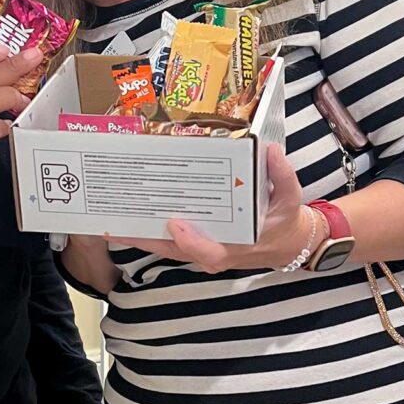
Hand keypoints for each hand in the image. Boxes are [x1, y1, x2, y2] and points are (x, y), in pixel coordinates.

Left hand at [111, 144, 308, 272]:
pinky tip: (129, 215)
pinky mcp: (195, 244)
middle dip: (146, 240)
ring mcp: (201, 251)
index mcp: (236, 247)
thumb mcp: (291, 199)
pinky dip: (149, 231)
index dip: (190, 241)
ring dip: (140, 236)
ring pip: (165, 248)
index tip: (175, 224)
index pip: (209, 252)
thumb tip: (269, 151)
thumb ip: (282, 176)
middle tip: (118, 225)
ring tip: (112, 220)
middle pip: (174, 250)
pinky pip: (168, 241)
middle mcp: (214, 252)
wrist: (286, 242)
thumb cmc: (285, 221)